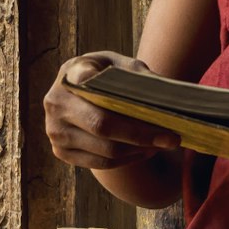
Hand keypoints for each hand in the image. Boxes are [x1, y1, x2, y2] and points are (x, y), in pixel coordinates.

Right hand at [43, 51, 181, 169]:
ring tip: (161, 144)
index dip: (125, 101)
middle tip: (173, 139)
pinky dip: (126, 160)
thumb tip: (167, 98)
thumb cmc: (102, 73)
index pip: (95, 88)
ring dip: (138, 150)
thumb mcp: (118, 64)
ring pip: (105, 150)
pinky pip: (100, 163)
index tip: (162, 119)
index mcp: (71, 73)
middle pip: (103, 126)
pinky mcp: (60, 151)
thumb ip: (138, 75)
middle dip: (142, 135)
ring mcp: (56, 130)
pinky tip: (144, 151)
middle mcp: (57, 103)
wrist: (75, 88)